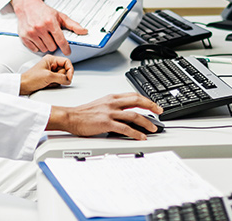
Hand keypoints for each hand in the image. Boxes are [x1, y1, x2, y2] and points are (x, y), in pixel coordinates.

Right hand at [11, 0, 87, 55]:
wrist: (27, 5)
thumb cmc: (44, 11)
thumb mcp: (60, 16)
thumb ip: (73, 25)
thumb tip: (84, 31)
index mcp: (50, 22)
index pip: (61, 40)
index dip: (66, 48)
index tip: (68, 51)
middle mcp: (40, 27)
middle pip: (52, 47)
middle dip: (54, 44)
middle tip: (52, 38)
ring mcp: (31, 32)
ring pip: (43, 49)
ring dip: (46, 45)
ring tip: (45, 37)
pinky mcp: (24, 36)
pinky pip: (34, 49)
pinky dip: (37, 46)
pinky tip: (38, 39)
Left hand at [20, 55, 74, 94]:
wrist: (23, 86)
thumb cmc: (31, 78)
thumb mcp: (48, 77)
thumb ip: (61, 77)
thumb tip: (68, 80)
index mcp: (51, 59)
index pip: (66, 62)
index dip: (70, 70)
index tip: (69, 77)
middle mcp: (51, 64)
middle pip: (65, 70)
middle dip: (61, 77)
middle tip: (55, 79)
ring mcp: (51, 71)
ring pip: (62, 77)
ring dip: (57, 81)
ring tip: (49, 82)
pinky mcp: (50, 78)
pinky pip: (58, 81)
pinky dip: (54, 84)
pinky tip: (48, 84)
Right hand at [47, 93, 161, 140]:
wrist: (70, 117)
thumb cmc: (83, 113)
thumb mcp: (101, 104)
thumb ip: (113, 106)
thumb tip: (125, 112)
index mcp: (112, 97)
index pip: (133, 95)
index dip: (146, 100)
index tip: (154, 105)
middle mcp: (113, 103)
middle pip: (137, 101)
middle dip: (151, 106)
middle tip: (160, 112)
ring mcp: (110, 112)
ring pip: (134, 115)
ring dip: (146, 122)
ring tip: (153, 128)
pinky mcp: (106, 123)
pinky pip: (125, 128)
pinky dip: (135, 133)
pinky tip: (141, 136)